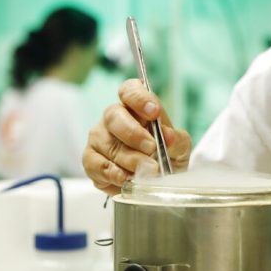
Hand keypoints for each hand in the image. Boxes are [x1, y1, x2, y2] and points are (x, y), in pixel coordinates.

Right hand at [82, 79, 191, 194]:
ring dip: (129, 160)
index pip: (130, 90)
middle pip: (114, 116)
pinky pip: (97, 165)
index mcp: (135, 106)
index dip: (140, 98)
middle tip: (152, 149)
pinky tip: (128, 179)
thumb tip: (168, 136)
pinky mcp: (91, 159)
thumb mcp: (179, 147)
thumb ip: (176, 139)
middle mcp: (113, 117)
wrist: (156, 180)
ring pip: (108, 144)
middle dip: (134, 134)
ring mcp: (99, 137)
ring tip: (148, 171)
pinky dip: (114, 174)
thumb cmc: (166, 155)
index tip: (154, 113)